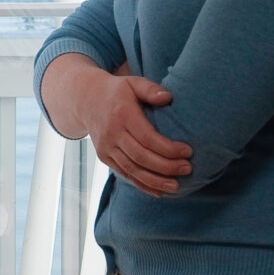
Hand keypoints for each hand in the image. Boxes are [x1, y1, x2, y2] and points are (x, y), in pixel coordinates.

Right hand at [41, 56, 190, 194]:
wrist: (85, 100)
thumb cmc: (116, 91)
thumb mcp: (132, 82)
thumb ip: (150, 89)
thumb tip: (168, 98)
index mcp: (122, 114)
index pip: (147, 137)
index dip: (169, 148)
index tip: (188, 151)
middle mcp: (112, 133)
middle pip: (141, 157)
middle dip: (166, 167)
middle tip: (187, 169)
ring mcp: (106, 147)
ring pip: (132, 170)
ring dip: (155, 181)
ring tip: (176, 186)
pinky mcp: (104, 157)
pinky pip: (124, 174)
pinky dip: (142, 185)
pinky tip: (159, 191)